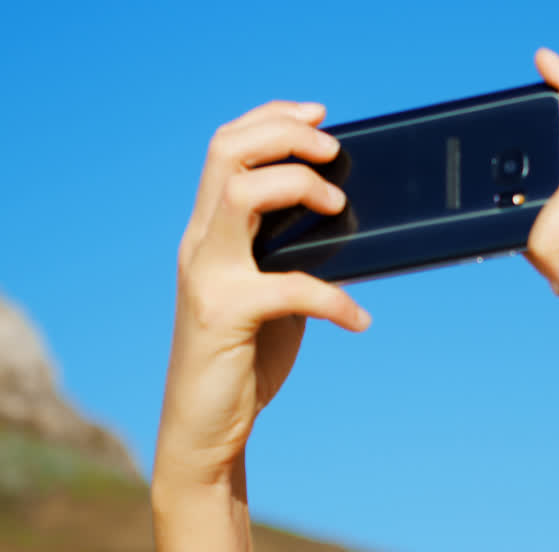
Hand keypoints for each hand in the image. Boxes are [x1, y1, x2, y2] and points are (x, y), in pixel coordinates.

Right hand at [156, 101, 370, 483]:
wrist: (205, 430)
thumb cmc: (245, 358)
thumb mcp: (272, 294)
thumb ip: (293, 256)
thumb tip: (351, 227)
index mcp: (210, 233)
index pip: (226, 147)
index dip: (270, 119)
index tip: (319, 114)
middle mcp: (199, 244)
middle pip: (228, 152)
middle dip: (286, 136)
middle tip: (334, 151)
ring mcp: (206, 277)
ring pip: (238, 193)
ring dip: (297, 186)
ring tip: (339, 207)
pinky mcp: (223, 316)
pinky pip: (287, 288)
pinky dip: (334, 298)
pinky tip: (359, 319)